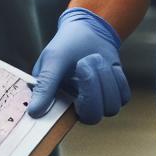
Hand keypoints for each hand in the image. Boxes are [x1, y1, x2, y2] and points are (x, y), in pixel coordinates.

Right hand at [26, 7, 128, 123]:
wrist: (88, 31)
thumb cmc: (66, 45)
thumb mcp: (52, 60)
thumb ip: (45, 86)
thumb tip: (33, 112)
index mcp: (57, 102)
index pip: (62, 124)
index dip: (69, 116)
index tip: (74, 90)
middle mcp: (77, 107)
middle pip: (92, 117)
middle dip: (92, 87)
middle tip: (84, 62)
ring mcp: (98, 103)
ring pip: (111, 107)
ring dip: (105, 78)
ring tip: (93, 58)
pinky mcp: (114, 95)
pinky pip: (123, 97)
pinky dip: (117, 79)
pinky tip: (108, 66)